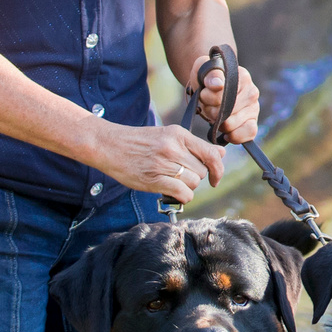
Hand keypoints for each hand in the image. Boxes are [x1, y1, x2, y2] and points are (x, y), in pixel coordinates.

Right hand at [94, 122, 225, 204]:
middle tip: (179, 175)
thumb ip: (194, 146)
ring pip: (193, 182)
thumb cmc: (139, 142)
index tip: (215, 177)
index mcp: (178, 134)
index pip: (211, 153)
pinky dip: (182, 197)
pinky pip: (183, 193)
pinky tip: (173, 192)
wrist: (110, 145)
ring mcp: (163, 164)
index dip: (218, 168)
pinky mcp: (154, 180)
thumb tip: (221, 153)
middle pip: (202, 171)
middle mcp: (173, 147)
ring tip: (172, 181)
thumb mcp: (167, 135)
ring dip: (187, 186)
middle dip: (194, 177)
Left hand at [195, 63, 260, 143]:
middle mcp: (252, 92)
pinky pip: (248, 134)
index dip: (207, 98)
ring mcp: (254, 108)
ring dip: (218, 124)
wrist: (208, 86)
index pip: (222, 95)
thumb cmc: (206, 78)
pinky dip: (234, 136)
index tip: (203, 93)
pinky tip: (225, 133)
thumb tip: (218, 85)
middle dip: (211, 112)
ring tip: (216, 115)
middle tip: (209, 106)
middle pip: (226, 113)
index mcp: (243, 77)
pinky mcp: (253, 123)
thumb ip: (210, 75)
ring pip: (231, 124)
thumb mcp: (203, 69)